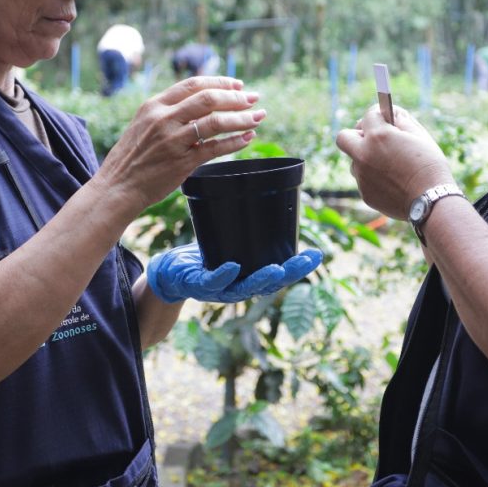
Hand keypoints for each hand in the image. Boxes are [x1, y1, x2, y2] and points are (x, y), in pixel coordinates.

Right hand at [92, 76, 267, 220]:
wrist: (117, 187)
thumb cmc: (131, 157)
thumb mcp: (143, 124)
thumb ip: (167, 112)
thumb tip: (199, 102)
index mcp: (154, 105)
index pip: (193, 84)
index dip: (220, 82)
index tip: (238, 85)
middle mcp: (164, 119)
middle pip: (209, 99)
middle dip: (236, 98)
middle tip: (254, 99)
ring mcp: (173, 140)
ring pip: (216, 122)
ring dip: (242, 118)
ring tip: (258, 117)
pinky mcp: (182, 162)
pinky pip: (216, 148)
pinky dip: (235, 141)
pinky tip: (248, 138)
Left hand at [146, 244, 323, 303]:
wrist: (170, 275)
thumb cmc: (204, 256)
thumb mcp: (228, 242)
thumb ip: (246, 229)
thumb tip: (268, 196)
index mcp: (250, 278)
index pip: (280, 274)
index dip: (299, 267)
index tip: (317, 255)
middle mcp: (239, 288)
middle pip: (269, 284)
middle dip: (288, 274)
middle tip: (304, 262)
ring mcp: (219, 290)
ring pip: (244, 288)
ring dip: (262, 279)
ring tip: (277, 270)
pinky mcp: (197, 286)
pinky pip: (212, 281)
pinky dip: (223, 275)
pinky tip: (232, 266)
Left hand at [335, 103, 452, 219]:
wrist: (431, 201)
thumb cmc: (429, 166)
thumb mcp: (420, 136)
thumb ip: (402, 121)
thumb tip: (393, 114)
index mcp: (378, 136)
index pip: (368, 115)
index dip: (379, 114)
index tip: (385, 118)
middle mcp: (364, 155)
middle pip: (344, 137)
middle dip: (356, 134)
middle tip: (372, 138)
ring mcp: (362, 176)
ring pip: (354, 161)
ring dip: (366, 159)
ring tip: (389, 164)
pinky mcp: (365, 194)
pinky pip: (364, 180)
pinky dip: (374, 178)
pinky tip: (393, 182)